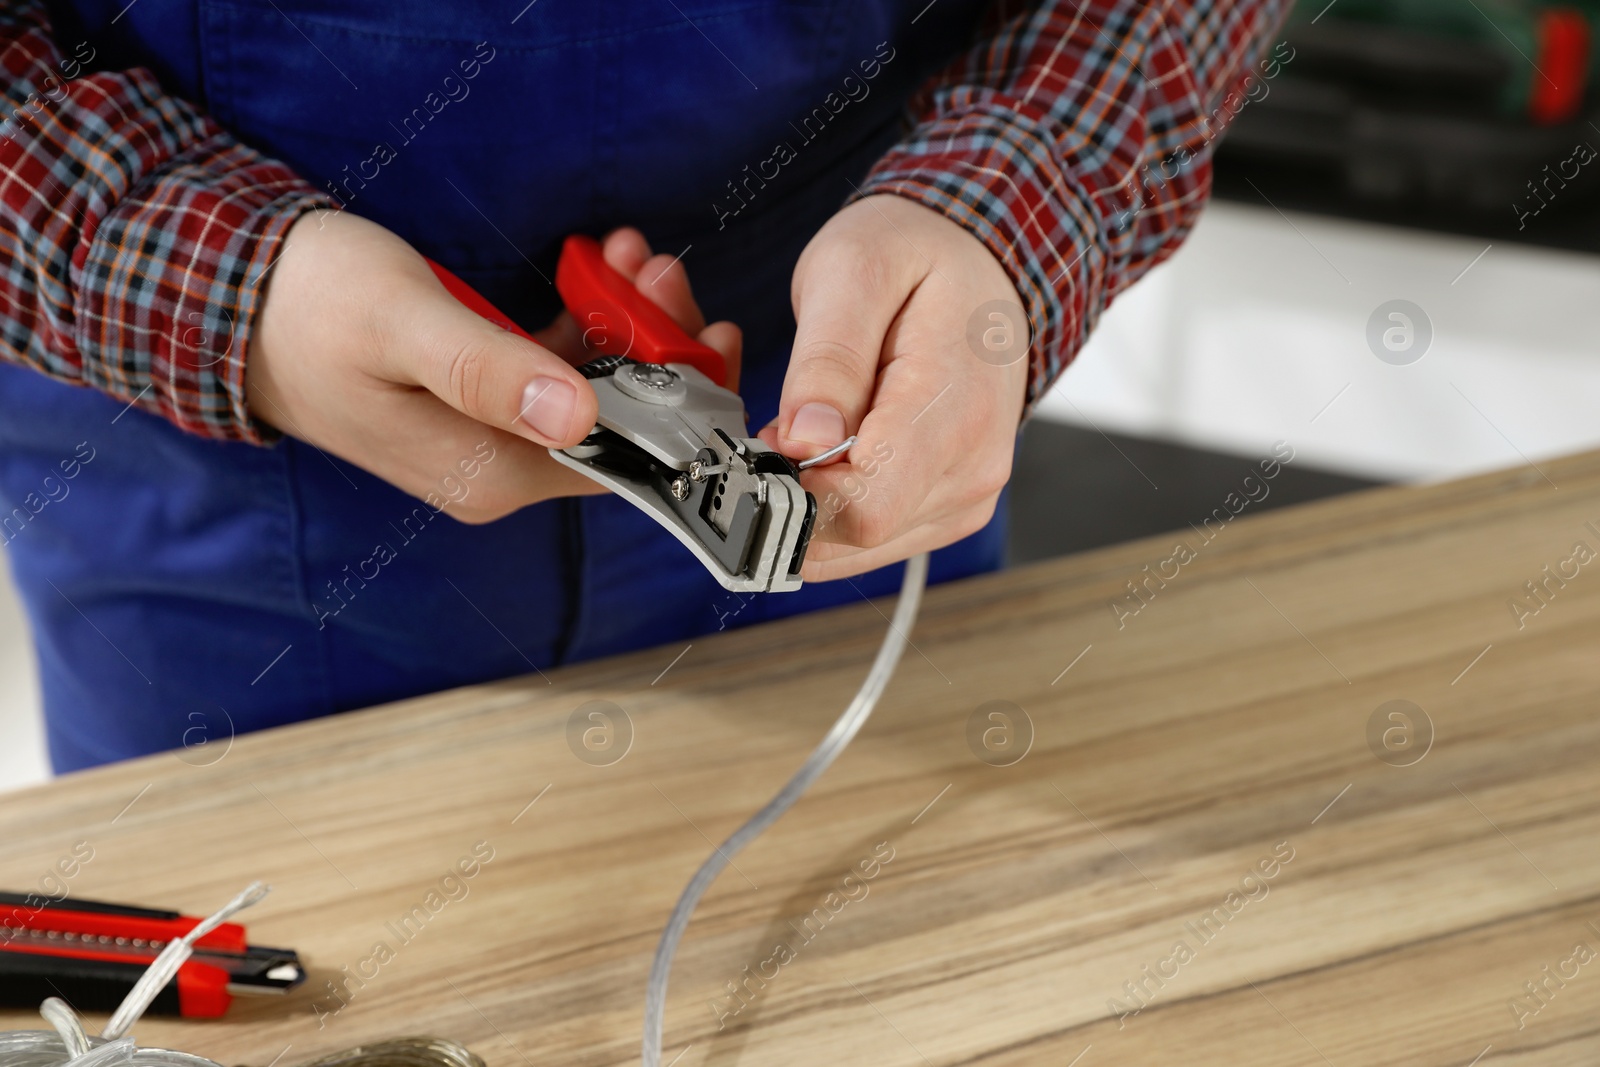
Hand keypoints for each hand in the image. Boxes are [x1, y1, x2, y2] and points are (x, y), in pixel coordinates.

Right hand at [248, 213, 739, 521]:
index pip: (621, 458)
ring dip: (622, 322)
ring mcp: (487, 437)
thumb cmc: (311, 305)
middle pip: (615, 423)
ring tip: (632, 253)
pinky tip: (595, 267)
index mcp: (487, 474)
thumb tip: (574, 411)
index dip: (676, 400)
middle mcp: (495, 471)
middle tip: (663, 269)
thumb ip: (487, 371)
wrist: (230, 296)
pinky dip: (582, 322)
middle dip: (655, 347)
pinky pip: (553, 370)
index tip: (705, 331)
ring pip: (589, 389)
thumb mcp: (404, 326)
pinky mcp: (478, 401)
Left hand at [760, 195, 1029, 580]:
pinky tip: (825, 448)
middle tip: (771, 422)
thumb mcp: (855, 271)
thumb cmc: (920, 255)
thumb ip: (828, 362)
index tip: (760, 444)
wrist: (980, 262)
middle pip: (851, 535)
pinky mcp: (943, 510)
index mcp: (955, 412)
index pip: (864, 508)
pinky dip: (827, 503)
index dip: (792, 495)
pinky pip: (865, 537)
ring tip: (805, 426)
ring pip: (849, 545)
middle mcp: (969, 472)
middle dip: (787, 494)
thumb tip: (803, 443)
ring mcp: (961, 498)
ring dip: (803, 499)